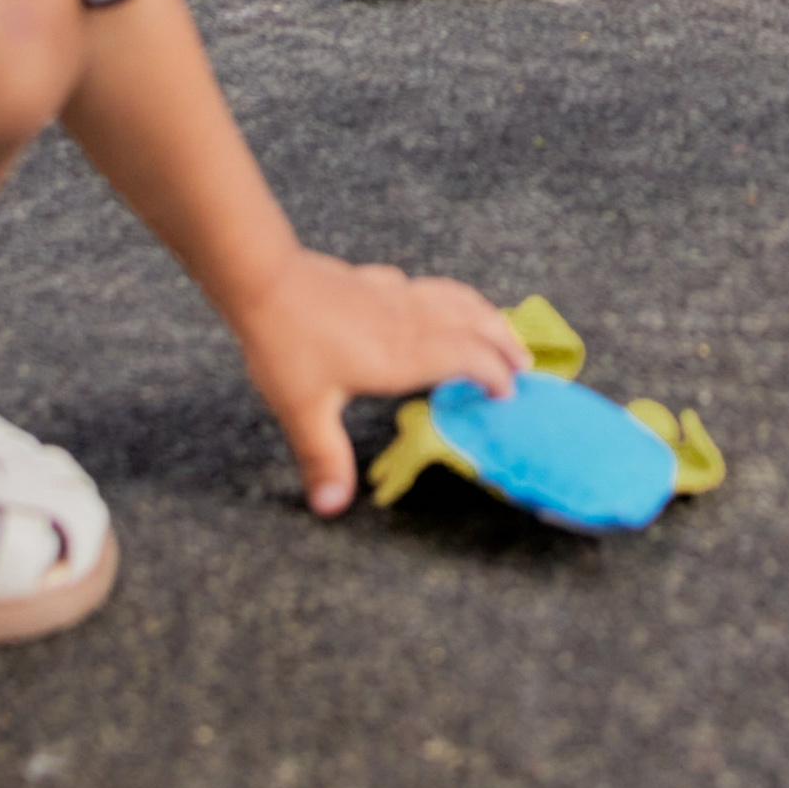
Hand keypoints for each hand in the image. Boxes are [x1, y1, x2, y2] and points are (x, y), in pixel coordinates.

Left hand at [231, 246, 528, 515]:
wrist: (264, 279)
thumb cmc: (286, 344)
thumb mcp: (303, 410)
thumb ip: (324, 457)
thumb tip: (331, 507)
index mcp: (401, 356)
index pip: (466, 358)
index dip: (493, 374)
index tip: (508, 393)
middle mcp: (408, 322)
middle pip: (473, 323)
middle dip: (504, 341)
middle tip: (524, 362)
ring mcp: (394, 296)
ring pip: (455, 298)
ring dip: (484, 314)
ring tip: (499, 328)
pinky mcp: (376, 281)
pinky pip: (426, 288)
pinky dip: (447, 298)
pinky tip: (434, 305)